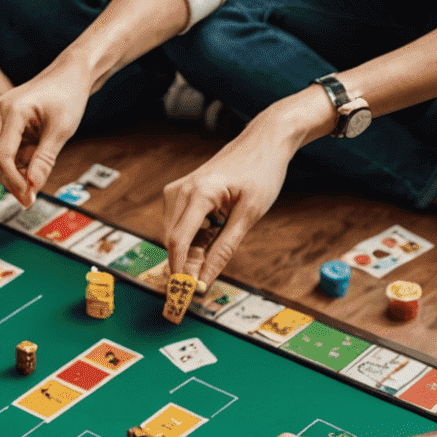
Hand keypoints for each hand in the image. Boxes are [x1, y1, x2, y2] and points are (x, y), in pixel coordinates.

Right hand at [0, 57, 94, 204]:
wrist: (70, 74)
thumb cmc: (69, 95)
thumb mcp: (61, 130)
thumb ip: (44, 160)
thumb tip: (32, 187)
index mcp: (12, 109)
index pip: (2, 154)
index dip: (14, 180)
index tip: (28, 195)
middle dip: (6, 178)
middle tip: (27, 196)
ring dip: (9, 171)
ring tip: (34, 175)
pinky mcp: (2, 119)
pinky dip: (13, 160)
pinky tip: (32, 161)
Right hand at [162, 115, 295, 284]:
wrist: (262, 141)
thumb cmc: (260, 172)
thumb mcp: (249, 215)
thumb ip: (224, 249)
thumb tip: (204, 280)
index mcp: (199, 194)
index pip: (178, 242)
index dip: (180, 272)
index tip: (188, 294)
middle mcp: (179, 191)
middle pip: (173, 242)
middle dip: (187, 264)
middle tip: (209, 276)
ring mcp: (176, 191)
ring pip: (175, 236)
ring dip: (193, 250)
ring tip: (222, 236)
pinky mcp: (178, 193)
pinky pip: (179, 226)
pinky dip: (194, 237)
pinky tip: (215, 228)